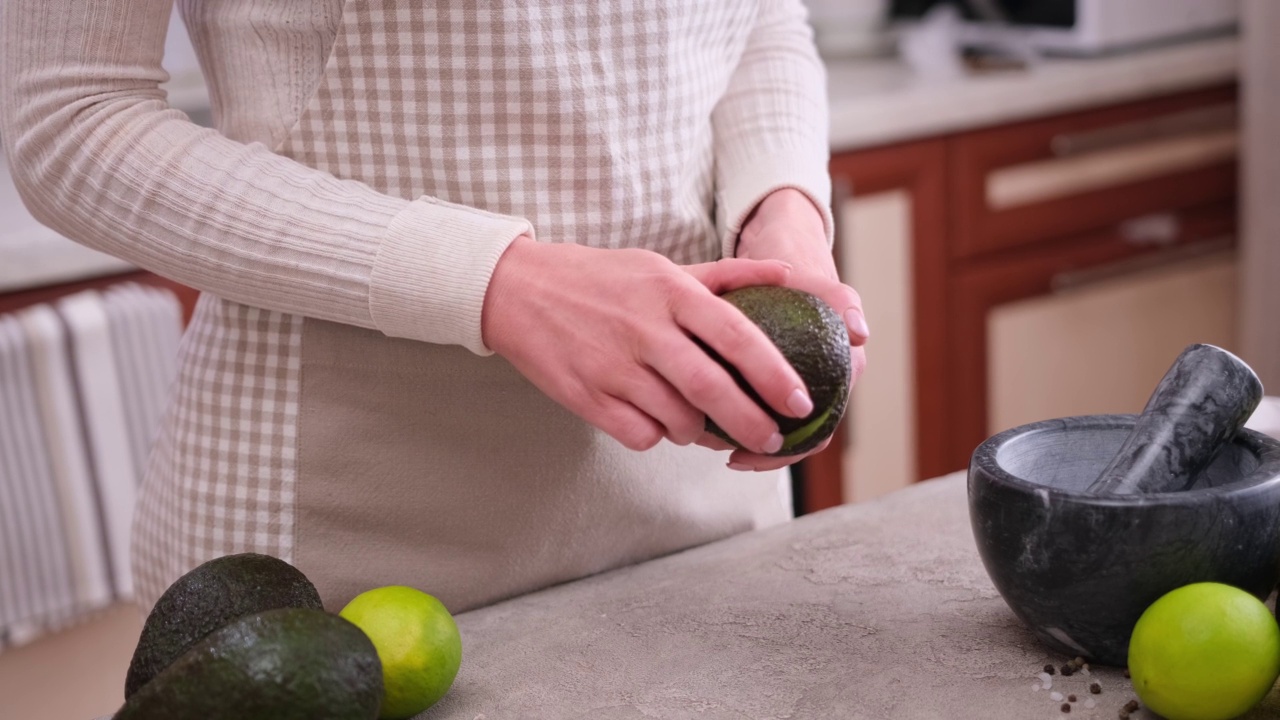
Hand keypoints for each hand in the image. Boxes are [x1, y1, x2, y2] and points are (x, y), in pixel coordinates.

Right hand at [481, 237, 819, 452]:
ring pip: (676, 420)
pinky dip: (656, 435)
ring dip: (698, 431)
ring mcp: (612, 366)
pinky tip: (654, 420)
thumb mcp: (661, 266)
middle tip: (772, 439)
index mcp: (669, 292)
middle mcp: (644, 329)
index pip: (736, 336)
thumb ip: (725, 276)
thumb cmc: (600, 278)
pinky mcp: (586, 396)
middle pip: (711, 388)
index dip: (773, 373)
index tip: (800, 400)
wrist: (517, 291)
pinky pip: (640, 434)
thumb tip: (787, 274)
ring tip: (700, 423)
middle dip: (750, 422)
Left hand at [708, 188, 868, 470]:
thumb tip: (859, 334)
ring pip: (771, 427)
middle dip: (758, 452)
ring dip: (739, 438)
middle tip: (723, 452)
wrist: (779, 247)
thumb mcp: (813, 277)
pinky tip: (701, 420)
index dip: (788, 450)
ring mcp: (793, 380)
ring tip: (705, 438)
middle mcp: (821, 383)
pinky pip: (750, 406)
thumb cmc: (796, 263)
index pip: (819, 430)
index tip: (749, 453)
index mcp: (840, 371)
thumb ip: (837, 299)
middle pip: (793, 440)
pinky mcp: (766, 375)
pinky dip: (728, 417)